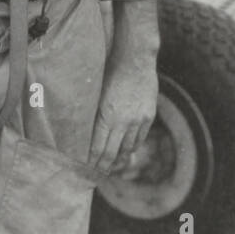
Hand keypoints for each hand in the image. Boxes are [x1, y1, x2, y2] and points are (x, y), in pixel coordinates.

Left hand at [88, 55, 158, 174]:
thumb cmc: (110, 73)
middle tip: (97, 174)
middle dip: (103, 166)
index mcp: (106, 116)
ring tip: (111, 166)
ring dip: (118, 160)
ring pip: (127, 149)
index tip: (86, 169)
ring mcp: (137, 120)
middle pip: (112, 153)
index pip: (98, 148)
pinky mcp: (148, 116)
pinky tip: (125, 150)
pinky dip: (131, 147)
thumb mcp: (97, 95)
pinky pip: (139, 139)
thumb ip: (94, 116)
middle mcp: (122, 121)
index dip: (92, 162)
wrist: (135, 59)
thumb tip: (86, 136)